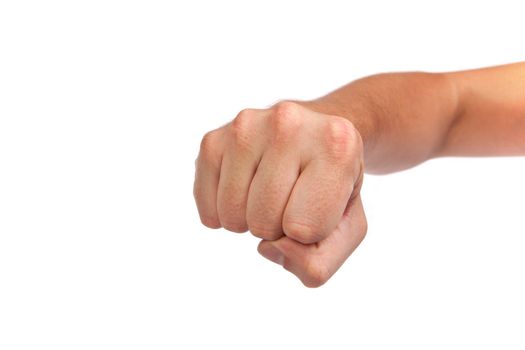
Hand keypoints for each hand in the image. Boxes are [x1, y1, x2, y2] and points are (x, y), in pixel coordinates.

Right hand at [194, 101, 366, 286]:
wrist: (312, 140)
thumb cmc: (330, 188)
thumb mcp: (348, 229)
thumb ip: (320, 262)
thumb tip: (267, 248)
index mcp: (337, 145)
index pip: (304, 228)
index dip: (309, 233)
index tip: (318, 205)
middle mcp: (289, 124)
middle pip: (264, 221)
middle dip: (277, 228)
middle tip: (291, 200)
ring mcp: (246, 127)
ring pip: (232, 213)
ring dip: (249, 220)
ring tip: (268, 193)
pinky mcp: (214, 139)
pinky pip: (206, 203)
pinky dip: (222, 213)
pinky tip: (243, 191)